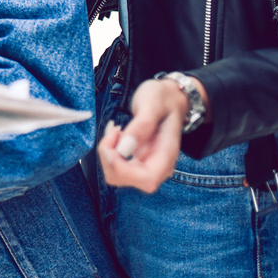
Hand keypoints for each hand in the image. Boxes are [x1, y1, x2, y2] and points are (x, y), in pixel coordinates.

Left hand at [97, 76, 196, 193]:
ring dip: (107, 152)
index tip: (113, 148)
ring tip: (115, 129)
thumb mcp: (153, 104)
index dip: (124, 170)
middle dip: (110, 158)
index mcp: (167, 155)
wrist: (169, 98)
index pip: (147, 179)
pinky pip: (115, 164)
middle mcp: (157, 165)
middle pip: (126, 179)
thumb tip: (124, 149)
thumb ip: (142, 125)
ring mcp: (146, 164)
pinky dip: (108, 149)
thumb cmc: (164, 99)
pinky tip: (115, 133)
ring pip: (116, 174)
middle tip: (113, 131)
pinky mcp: (135, 160)